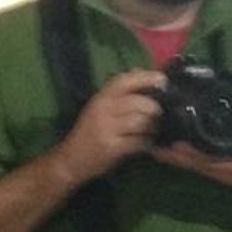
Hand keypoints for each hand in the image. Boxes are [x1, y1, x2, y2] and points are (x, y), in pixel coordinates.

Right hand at [50, 69, 163, 187]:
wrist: (70, 160)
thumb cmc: (89, 132)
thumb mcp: (99, 107)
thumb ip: (119, 91)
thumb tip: (141, 71)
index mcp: (100, 98)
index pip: (123, 81)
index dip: (145, 78)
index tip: (162, 79)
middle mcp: (102, 110)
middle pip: (138, 103)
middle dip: (154, 108)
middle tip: (158, 115)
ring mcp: (106, 129)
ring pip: (141, 122)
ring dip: (152, 127)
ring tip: (151, 130)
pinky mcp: (111, 148)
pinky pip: (138, 141)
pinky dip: (146, 143)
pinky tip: (144, 144)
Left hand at [153, 120, 231, 209]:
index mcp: (228, 164)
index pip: (194, 157)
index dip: (175, 149)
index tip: (158, 138)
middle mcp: (221, 174)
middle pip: (188, 164)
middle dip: (170, 152)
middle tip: (153, 138)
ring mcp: (224, 178)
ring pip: (194, 167)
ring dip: (178, 156)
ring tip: (162, 142)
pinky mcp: (229, 178)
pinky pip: (204, 168)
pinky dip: (192, 159)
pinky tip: (186, 150)